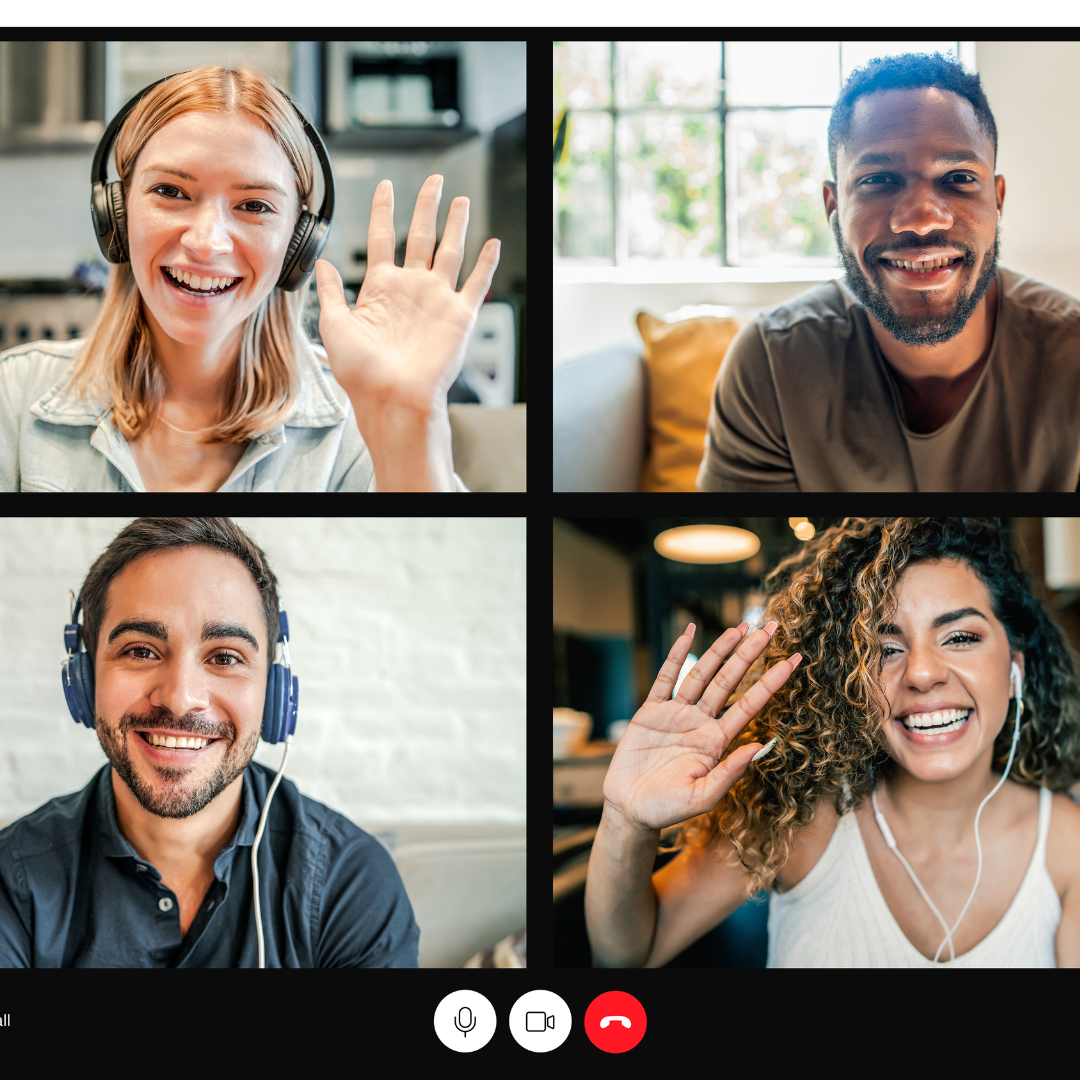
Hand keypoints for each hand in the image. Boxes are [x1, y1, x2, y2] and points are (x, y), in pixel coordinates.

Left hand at [314, 174, 500, 421]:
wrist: (391, 398)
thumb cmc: (362, 372)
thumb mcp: (335, 325)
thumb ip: (331, 292)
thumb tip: (322, 264)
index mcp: (381, 289)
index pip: (382, 238)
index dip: (383, 211)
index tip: (385, 187)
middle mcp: (411, 289)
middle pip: (420, 236)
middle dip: (427, 206)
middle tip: (433, 181)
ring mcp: (436, 300)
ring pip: (450, 251)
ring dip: (456, 225)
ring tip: (460, 200)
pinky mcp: (459, 315)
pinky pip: (476, 283)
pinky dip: (486, 264)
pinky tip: (492, 244)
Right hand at [602, 621, 801, 831]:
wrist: (630, 810)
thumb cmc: (667, 809)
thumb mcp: (703, 797)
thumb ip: (731, 772)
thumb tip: (762, 746)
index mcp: (717, 742)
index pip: (749, 705)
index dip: (771, 682)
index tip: (793, 662)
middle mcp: (701, 722)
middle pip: (729, 681)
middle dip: (749, 655)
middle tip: (771, 628)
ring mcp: (676, 714)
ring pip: (702, 674)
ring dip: (719, 650)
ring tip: (738, 627)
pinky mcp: (651, 711)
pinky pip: (666, 678)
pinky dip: (676, 655)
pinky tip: (689, 634)